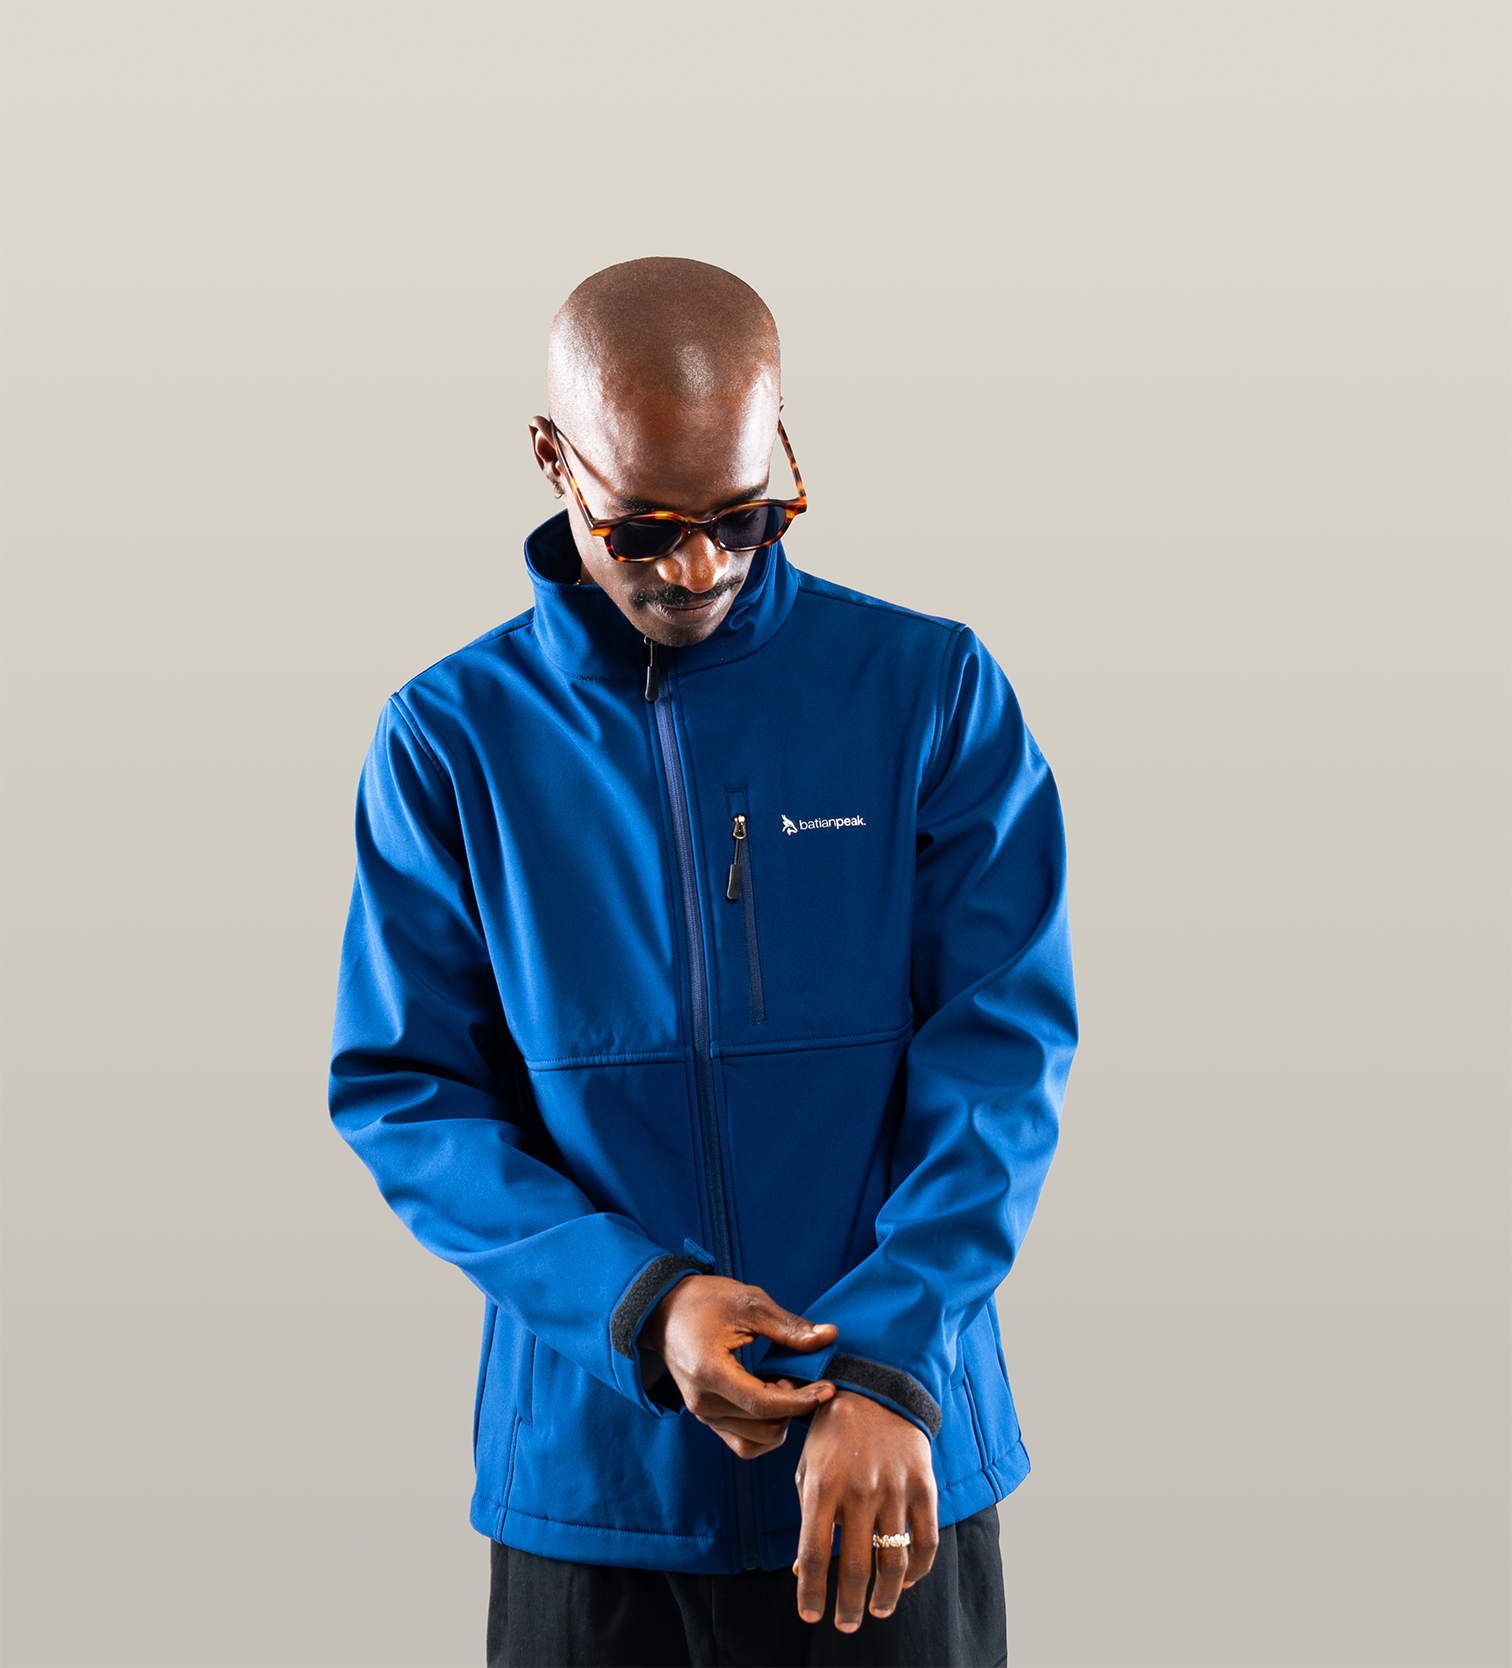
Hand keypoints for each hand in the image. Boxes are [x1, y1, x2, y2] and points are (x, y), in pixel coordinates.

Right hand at [640, 1276, 836, 1457]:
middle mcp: (703, 1402)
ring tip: (784, 1385)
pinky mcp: (706, 1417)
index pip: (765, 1405)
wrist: (663, 1310)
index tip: (829, 1387)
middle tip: (800, 1375)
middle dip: (794, 1407)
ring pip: (757, 1441)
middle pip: (765, 1428)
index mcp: (710, 1372)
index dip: (802, 1400)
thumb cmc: (703, 1301)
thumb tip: (828, 1338)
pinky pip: (744, 1442)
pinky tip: (772, 1399)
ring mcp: (703, 1414)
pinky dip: (765, 1429)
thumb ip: (789, 1326)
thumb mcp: (748, 1302)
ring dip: (781, 1419)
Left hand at [793, 1390, 938, 1631]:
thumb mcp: (808, 1468)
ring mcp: (894, 1489)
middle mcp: (858, 1490)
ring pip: (893, 1562)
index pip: (813, 1553)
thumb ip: (806, 1518)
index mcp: (822, 1485)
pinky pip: (926, 1541)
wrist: (876, 1389)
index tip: (811, 1615)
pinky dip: (918, 1569)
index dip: (811, 1592)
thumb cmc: (832, 1433)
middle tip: (845, 1623)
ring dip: (885, 1597)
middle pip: (854, 1567)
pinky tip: (907, 1581)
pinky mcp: (923, 1486)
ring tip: (877, 1610)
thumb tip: (802, 1570)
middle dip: (848, 1606)